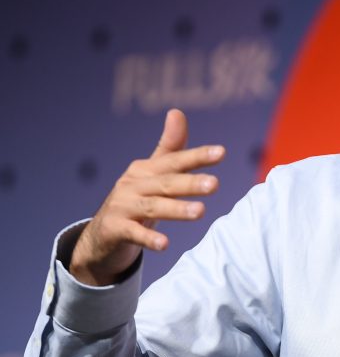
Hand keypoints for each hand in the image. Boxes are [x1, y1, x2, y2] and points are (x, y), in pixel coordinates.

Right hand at [69, 108, 224, 285]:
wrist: (101, 236)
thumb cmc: (136, 200)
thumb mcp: (153, 174)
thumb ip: (170, 148)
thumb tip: (177, 112)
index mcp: (146, 170)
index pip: (174, 161)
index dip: (197, 156)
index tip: (221, 152)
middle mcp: (133, 185)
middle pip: (166, 183)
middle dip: (190, 183)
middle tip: (215, 184)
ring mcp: (122, 207)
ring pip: (153, 207)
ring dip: (176, 209)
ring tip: (201, 212)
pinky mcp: (114, 229)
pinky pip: (134, 234)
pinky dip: (149, 238)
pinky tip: (165, 244)